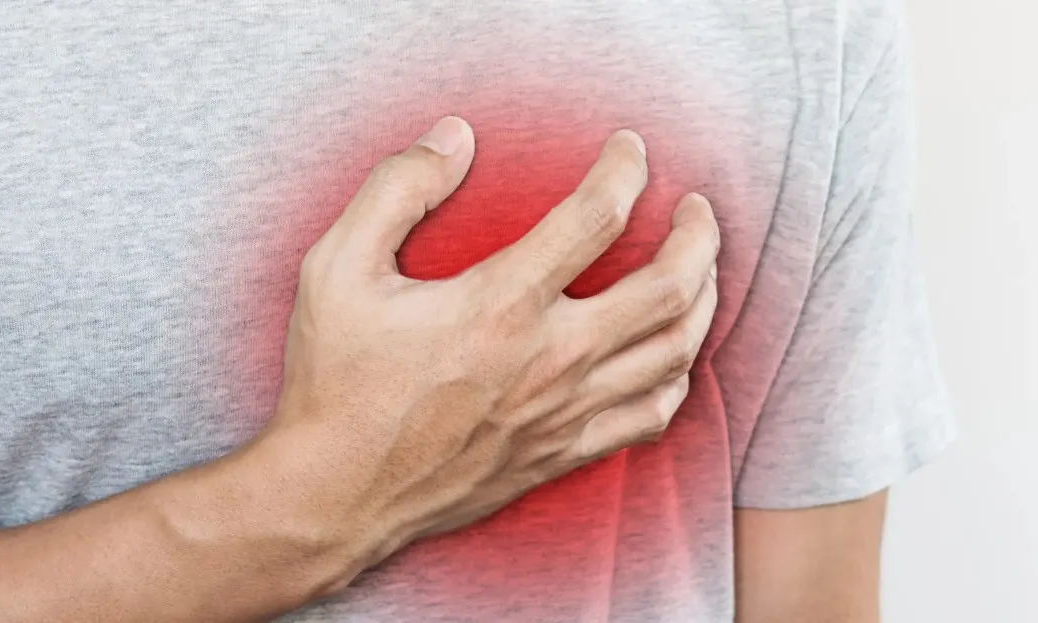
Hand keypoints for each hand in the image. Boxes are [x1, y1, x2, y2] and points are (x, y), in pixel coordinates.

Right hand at [252, 116, 719, 590]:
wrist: (333, 495)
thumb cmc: (333, 382)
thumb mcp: (335, 268)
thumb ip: (395, 190)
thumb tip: (455, 136)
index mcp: (500, 304)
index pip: (597, 217)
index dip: (625, 169)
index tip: (629, 149)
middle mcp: (549, 358)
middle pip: (668, 288)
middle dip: (698, 237)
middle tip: (695, 207)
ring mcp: (564, 411)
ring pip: (674, 351)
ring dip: (704, 299)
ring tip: (700, 267)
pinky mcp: (563, 453)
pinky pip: (652, 416)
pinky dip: (676, 376)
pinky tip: (671, 352)